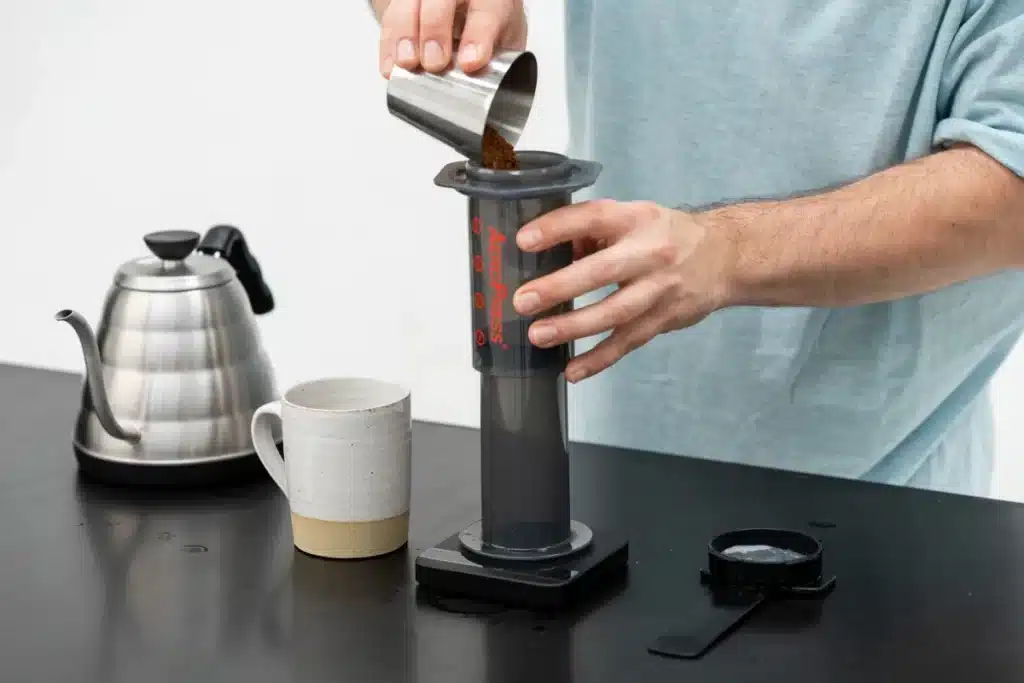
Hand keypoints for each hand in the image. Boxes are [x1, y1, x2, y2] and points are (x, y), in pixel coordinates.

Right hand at [378, 0, 527, 77]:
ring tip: (406, 64)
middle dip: (435, 30)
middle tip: (434, 63)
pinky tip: (389, 67)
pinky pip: (390, 15)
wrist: (468, 6)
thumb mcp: (506, 40)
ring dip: (405, 34)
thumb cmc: (489, 24)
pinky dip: (388, 43)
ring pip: (411, 2)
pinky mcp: (404, 2)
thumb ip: (503, 63)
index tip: (470, 63)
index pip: (487, 8)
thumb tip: (499, 104)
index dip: (478, 35)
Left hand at [511, 201, 736, 381]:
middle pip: (602, 272)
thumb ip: (594, 233)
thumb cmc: (665, 235)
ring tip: (539, 335)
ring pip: (614, 313)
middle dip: (560, 288)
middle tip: (524, 300)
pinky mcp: (663, 320)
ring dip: (573, 327)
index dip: (557, 228)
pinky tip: (572, 371)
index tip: (523, 241)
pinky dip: (599, 360)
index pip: (593, 218)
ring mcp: (659, 290)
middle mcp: (650, 253)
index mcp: (636, 219)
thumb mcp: (634, 218)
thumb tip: (550, 253)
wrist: (724, 257)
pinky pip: (627, 342)